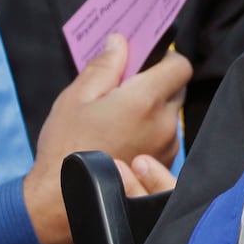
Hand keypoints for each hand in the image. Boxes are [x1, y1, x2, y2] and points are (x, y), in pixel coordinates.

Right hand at [23, 34, 190, 243]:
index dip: (166, 58)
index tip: (146, 60)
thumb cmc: (66, 147)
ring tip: (118, 114)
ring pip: (171, 114)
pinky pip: (165, 137)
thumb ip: (104, 66)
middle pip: (176, 89)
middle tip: (125, 85)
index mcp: (145, 101)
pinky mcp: (163, 166)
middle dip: (157, 82)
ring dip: (153, 109)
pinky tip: (122, 136)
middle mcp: (164, 123)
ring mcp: (166, 148)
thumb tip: (120, 42)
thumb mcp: (77, 98)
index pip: (180, 66)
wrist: (63, 201)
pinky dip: (151, 131)